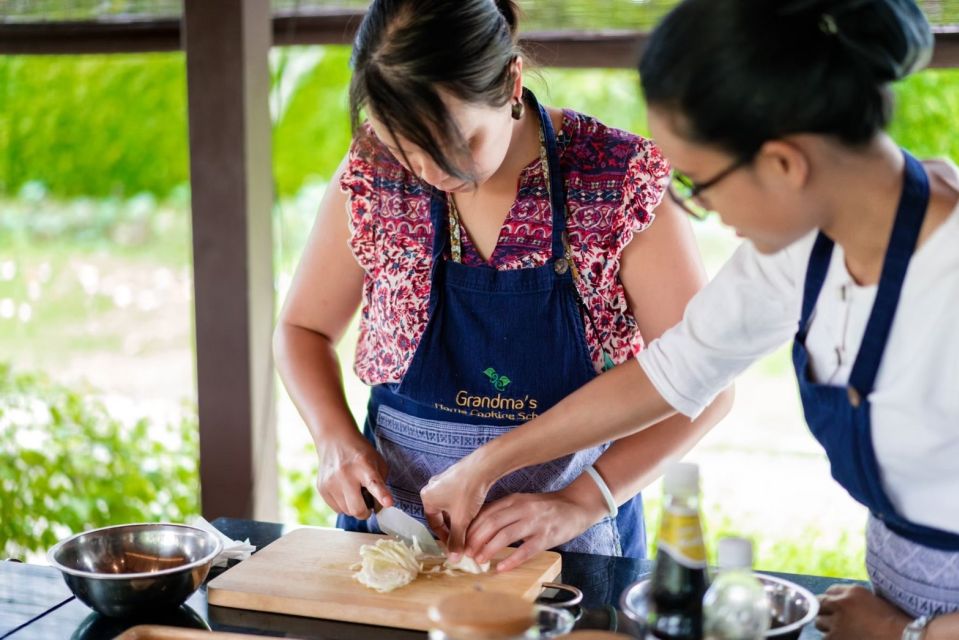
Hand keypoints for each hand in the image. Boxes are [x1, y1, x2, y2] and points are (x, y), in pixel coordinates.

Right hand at [316, 435, 392, 518]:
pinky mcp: (322, 488)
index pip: (374, 483)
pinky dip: (343, 505)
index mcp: (364, 465)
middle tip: (368, 506)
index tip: (388, 503)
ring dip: (353, 507)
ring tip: (354, 492)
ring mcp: (331, 482)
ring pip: (346, 511)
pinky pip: (336, 509)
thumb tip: (378, 506)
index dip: (382, 495)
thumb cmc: (360, 452)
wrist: (335, 439)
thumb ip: (381, 482)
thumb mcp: (377, 462)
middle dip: (365, 512)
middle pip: (356, 508)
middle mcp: (345, 474)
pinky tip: (344, 491)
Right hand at [420, 454, 491, 555]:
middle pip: (441, 516)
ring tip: (471, 526)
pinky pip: (456, 497)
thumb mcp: (461, 520)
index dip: (445, 538)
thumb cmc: (467, 493)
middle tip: (464, 538)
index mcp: (427, 498)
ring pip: (450, 506)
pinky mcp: (455, 476)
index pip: (434, 524)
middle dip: (453, 528)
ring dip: (459, 518)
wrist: (482, 467)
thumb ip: (456, 540)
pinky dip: (463, 506)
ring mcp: (443, 481)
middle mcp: (432, 488)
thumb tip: (453, 559)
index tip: (456, 546)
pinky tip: (475, 512)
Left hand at [463, 478, 607, 572]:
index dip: (471, 527)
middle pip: (492, 522)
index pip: (486, 513)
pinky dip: (512, 559)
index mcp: (514, 500)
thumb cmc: (546, 507)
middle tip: (466, 553)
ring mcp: (535, 522)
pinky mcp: (547, 536)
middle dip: (475, 539)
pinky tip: (501, 568)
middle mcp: (522, 508)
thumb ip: (504, 511)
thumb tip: (478, 526)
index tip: (461, 540)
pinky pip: (526, 549)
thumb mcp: (523, 502)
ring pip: (506, 535)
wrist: (576, 505)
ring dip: (489, 548)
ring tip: (479, 560)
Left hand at [815, 584, 908, 639]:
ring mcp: (837, 621)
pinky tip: (845, 638)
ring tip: (842, 632)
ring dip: (828, 626)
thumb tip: (841, 602)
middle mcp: (841, 603)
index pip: (830, 591)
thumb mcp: (874, 601)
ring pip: (819, 622)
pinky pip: (825, 637)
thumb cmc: (894, 623)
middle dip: (825, 611)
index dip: (832, 600)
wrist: (902, 638)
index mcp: (853, 591)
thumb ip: (854, 599)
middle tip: (834, 620)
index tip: (835, 607)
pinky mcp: (835, 637)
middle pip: (820, 604)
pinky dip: (833, 638)